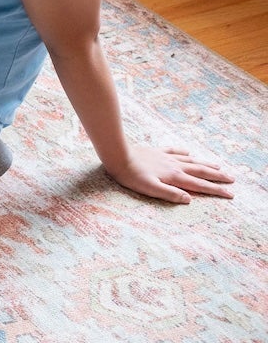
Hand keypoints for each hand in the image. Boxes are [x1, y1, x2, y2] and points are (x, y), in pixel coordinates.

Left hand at [106, 145, 233, 203]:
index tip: (231, 194)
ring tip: (218, 166)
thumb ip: (170, 194)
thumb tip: (190, 199)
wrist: (117, 154)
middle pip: (201, 171)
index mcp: (175, 177)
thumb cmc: (131, 175)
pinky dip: (184, 152)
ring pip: (191, 160)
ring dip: (206, 164)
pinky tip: (188, 152)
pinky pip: (174, 150)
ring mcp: (166, 157)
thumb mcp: (151, 189)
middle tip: (232, 178)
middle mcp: (174, 165)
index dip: (216, 190)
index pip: (201, 185)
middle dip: (218, 176)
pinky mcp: (156, 151)